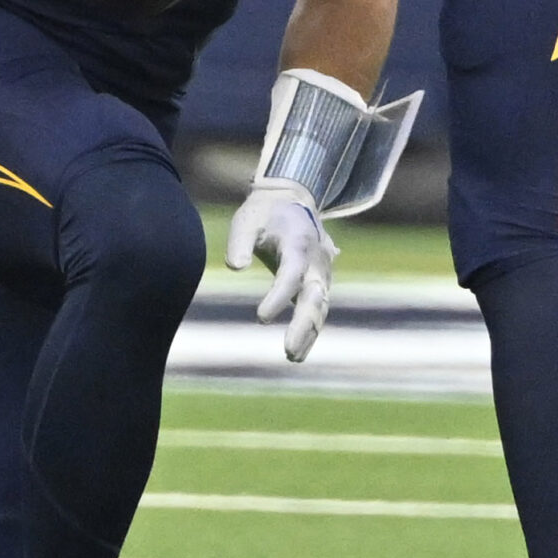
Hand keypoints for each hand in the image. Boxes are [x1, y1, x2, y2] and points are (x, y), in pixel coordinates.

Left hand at [227, 180, 337, 362]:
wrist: (291, 201)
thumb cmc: (264, 213)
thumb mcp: (246, 219)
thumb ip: (239, 242)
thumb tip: (235, 268)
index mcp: (299, 241)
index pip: (292, 274)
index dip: (279, 297)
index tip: (260, 319)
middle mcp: (317, 260)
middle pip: (315, 297)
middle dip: (303, 325)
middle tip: (288, 351)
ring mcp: (322, 272)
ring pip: (321, 307)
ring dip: (309, 333)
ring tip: (292, 357)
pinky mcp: (319, 283)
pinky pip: (318, 309)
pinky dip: (311, 330)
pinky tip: (298, 350)